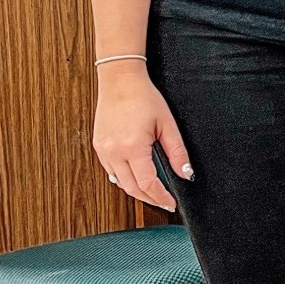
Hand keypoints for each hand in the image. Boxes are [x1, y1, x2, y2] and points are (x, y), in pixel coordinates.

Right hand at [93, 66, 192, 211]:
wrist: (119, 80)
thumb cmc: (143, 97)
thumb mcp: (167, 124)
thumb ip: (177, 152)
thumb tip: (186, 173)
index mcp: (133, 147)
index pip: (147, 184)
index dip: (160, 197)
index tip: (170, 203)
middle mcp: (114, 152)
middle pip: (132, 189)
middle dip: (149, 198)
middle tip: (164, 202)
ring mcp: (103, 150)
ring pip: (120, 182)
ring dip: (136, 190)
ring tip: (153, 192)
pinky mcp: (98, 147)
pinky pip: (111, 171)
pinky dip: (124, 178)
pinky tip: (136, 176)